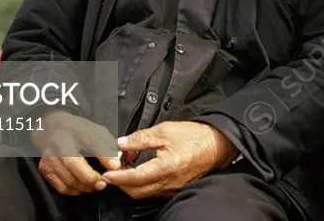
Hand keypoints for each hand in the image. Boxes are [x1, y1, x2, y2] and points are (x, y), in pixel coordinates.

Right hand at [32, 109, 121, 195]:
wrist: (52, 128)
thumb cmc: (77, 131)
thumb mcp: (95, 131)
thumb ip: (106, 145)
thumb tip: (115, 164)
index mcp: (75, 131)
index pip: (92, 142)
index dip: (105, 156)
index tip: (115, 166)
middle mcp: (59, 145)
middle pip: (75, 166)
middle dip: (92, 178)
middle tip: (104, 182)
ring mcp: (50, 158)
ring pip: (69, 180)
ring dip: (85, 186)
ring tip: (95, 185)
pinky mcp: (45, 170)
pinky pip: (62, 187)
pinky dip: (74, 190)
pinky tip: (82, 186)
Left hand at [101, 121, 237, 198]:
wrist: (217, 144)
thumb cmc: (195, 137)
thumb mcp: (165, 131)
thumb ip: (140, 138)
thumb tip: (121, 143)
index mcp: (165, 168)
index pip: (134, 178)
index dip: (117, 177)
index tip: (106, 173)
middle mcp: (168, 183)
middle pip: (136, 191)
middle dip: (121, 183)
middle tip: (113, 170)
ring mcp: (172, 188)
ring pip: (144, 193)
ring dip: (131, 184)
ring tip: (126, 168)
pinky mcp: (175, 188)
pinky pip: (154, 191)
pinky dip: (143, 184)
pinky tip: (141, 171)